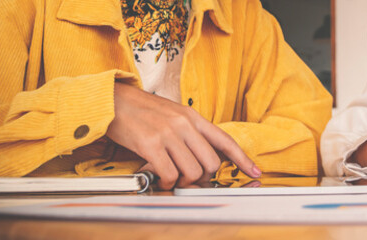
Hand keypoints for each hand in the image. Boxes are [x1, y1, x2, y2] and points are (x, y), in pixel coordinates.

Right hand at [106, 83, 260, 189]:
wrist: (113, 101)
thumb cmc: (141, 111)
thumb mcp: (173, 115)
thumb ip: (191, 133)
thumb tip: (204, 158)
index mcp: (193, 117)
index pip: (225, 140)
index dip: (242, 159)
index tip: (254, 171)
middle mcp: (184, 124)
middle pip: (211, 163)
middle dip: (203, 177)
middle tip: (189, 177)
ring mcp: (168, 134)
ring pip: (192, 172)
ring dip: (182, 181)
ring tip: (170, 175)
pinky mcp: (151, 144)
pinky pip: (169, 174)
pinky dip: (166, 182)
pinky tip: (159, 176)